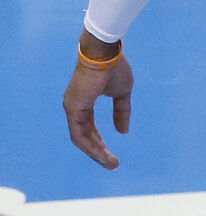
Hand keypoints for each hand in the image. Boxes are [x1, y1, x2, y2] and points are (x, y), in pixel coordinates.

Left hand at [63, 36, 133, 169]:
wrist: (105, 52)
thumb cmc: (114, 67)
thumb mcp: (122, 92)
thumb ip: (121, 112)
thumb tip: (123, 131)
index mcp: (84, 102)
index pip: (90, 128)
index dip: (100, 142)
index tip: (111, 155)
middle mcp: (75, 106)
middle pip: (85, 136)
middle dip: (99, 152)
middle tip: (112, 164)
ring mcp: (72, 108)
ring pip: (81, 139)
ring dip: (95, 153)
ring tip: (110, 163)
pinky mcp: (73, 109)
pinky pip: (79, 135)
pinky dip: (90, 146)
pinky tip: (102, 153)